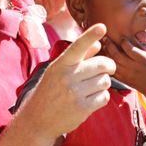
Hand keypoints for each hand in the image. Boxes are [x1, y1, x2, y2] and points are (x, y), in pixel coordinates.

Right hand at [20, 24, 114, 138]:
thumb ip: (79, 57)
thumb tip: (98, 45)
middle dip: (108, 67)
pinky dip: (101, 97)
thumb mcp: (57, 71)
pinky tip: (91, 99)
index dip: (91, 35)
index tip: (102, 26)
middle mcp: (67, 76)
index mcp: (61, 64)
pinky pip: (104, 97)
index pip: (78, 46)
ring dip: (103, 83)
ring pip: (105, 81)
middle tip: (107, 70)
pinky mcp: (82, 108)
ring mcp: (75, 93)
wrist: (37, 119)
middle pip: (102, 64)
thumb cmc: (49, 91)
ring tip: (91, 87)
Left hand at [103, 35, 145, 102]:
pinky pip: (111, 71)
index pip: (130, 50)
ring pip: (113, 63)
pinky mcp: (124, 80)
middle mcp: (135, 68)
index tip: (122, 37)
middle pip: (118, 56)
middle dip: (110, 45)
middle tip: (106, 37)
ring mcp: (128, 75)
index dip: (123, 42)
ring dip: (106, 53)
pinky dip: (107, 63)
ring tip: (103, 44)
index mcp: (145, 61)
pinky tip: (104, 56)